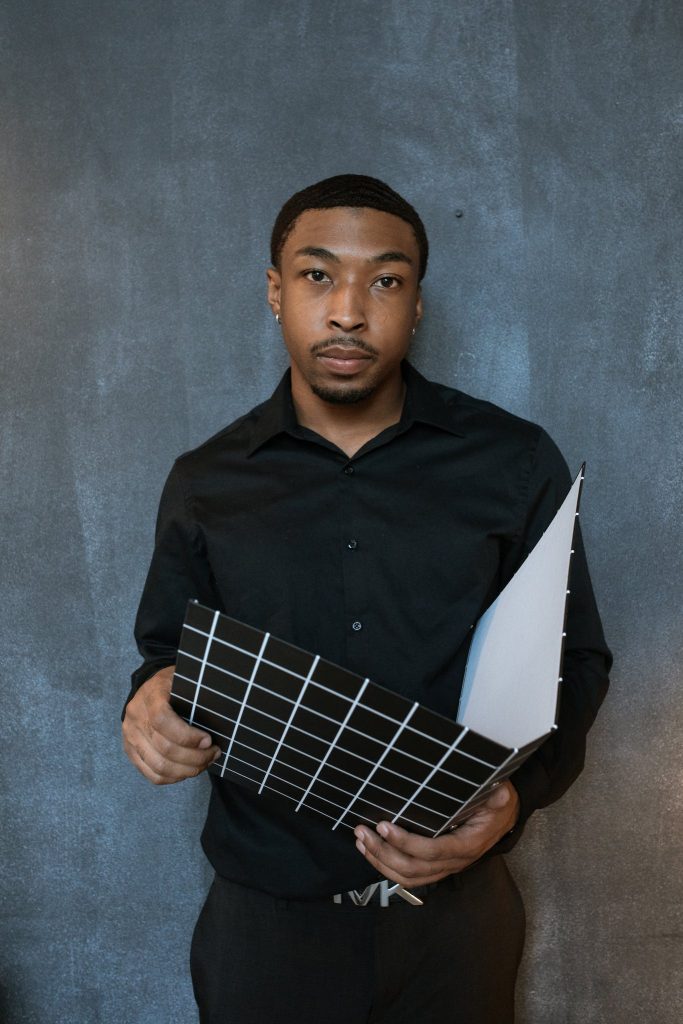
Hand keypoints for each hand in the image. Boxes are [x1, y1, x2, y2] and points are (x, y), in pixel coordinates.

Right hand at [122, 665, 220, 784]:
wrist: (149, 689)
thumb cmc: (173, 685)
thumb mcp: (183, 680)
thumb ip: (195, 695)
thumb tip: (219, 715)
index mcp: (150, 696)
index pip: (163, 721)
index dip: (188, 736)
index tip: (209, 740)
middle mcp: (136, 718)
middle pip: (164, 748)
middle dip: (195, 757)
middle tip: (214, 753)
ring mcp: (130, 737)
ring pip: (159, 766)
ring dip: (187, 770)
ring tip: (205, 763)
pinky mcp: (131, 752)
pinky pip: (152, 775)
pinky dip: (174, 777)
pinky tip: (188, 770)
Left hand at [353, 781, 519, 885]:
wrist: (504, 818)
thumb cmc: (497, 804)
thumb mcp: (500, 795)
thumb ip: (497, 795)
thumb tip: (500, 792)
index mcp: (468, 845)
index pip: (433, 850)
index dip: (406, 842)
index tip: (384, 826)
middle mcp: (455, 862)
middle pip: (414, 868)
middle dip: (384, 852)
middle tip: (363, 831)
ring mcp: (445, 868)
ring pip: (408, 876)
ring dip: (380, 861)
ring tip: (361, 840)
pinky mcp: (436, 867)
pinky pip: (409, 876)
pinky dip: (386, 866)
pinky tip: (370, 851)